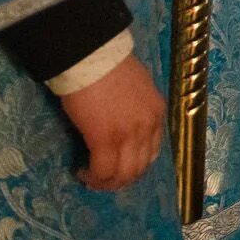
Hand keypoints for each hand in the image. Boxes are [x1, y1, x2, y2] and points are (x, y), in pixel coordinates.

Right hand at [60, 54, 164, 191]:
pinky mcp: (105, 139)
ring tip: (91, 178)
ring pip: (122, 174)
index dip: (134, 165)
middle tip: (102, 178)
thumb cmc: (110, 66)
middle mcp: (148, 127)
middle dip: (120, 179)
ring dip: (106, 182)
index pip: (152, 151)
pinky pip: (102, 170)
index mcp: (157, 113)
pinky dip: (93, 177)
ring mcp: (128, 135)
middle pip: (139, 168)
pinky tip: (82, 171)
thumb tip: (123, 121)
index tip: (118, 167)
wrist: (93, 57)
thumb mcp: (137, 87)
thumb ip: (136, 108)